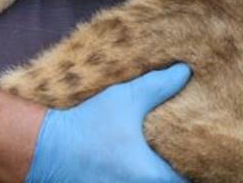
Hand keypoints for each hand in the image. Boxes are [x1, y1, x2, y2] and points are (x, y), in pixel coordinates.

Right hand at [26, 64, 190, 182]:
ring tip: (157, 163)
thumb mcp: (125, 99)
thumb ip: (159, 86)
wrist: (45, 150)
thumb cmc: (87, 125)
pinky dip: (137, 181)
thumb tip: (185, 71)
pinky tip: (134, 169)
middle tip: (179, 158)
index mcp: (153, 176)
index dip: (197, 170)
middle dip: (177, 174)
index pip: (190, 182)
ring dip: (156, 178)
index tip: (195, 155)